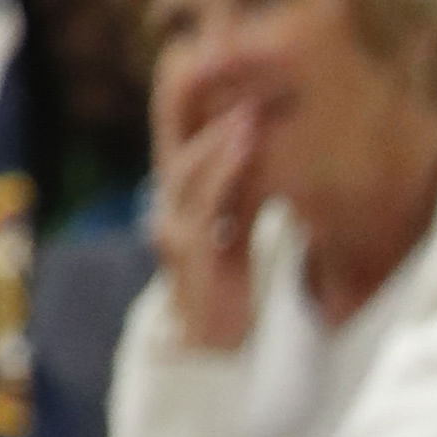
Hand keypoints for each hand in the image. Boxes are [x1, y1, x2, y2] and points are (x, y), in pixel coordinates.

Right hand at [146, 96, 264, 350]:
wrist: (213, 359)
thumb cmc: (231, 300)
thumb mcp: (239, 243)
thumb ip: (241, 207)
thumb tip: (264, 168)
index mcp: (184, 208)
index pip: (187, 146)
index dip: (202, 110)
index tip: (237, 79)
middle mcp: (172, 212)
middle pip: (180, 145)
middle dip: (206, 109)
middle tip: (242, 77)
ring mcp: (177, 232)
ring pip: (193, 170)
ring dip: (222, 135)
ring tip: (250, 107)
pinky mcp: (193, 256)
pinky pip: (208, 204)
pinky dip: (228, 171)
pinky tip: (248, 145)